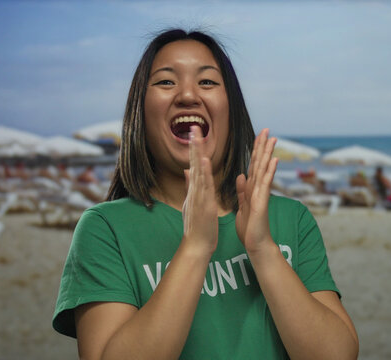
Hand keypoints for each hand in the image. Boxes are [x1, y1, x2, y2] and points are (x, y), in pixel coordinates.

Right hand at [182, 126, 217, 254]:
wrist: (197, 246)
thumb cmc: (198, 226)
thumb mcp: (192, 203)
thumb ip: (190, 186)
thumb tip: (186, 170)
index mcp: (195, 189)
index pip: (194, 164)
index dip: (194, 148)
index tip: (195, 132)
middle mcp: (195, 190)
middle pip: (193, 163)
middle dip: (194, 145)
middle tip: (194, 126)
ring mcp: (198, 196)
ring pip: (198, 171)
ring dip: (197, 153)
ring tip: (197, 137)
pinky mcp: (204, 204)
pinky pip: (204, 186)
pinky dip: (203, 173)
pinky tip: (203, 160)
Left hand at [235, 129, 278, 253]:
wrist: (255, 244)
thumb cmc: (250, 228)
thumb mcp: (242, 206)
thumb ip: (242, 191)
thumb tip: (241, 175)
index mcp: (251, 188)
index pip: (253, 165)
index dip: (255, 150)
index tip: (257, 135)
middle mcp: (258, 189)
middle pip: (260, 163)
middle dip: (263, 146)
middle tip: (267, 129)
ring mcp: (262, 194)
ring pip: (264, 170)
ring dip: (268, 154)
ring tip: (273, 139)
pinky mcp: (262, 202)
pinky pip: (265, 185)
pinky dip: (269, 172)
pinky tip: (273, 160)